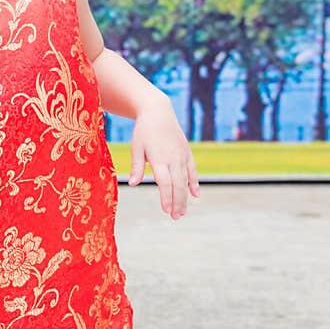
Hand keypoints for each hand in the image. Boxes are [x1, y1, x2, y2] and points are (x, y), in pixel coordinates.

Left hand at [128, 94, 200, 218]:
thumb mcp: (136, 147)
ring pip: (186, 180)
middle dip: (177, 202)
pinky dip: (194, 183)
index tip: (166, 210)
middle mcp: (173, 158)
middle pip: (177, 185)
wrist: (158, 111)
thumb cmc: (143, 131)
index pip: (165, 182)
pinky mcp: (187, 152)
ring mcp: (182, 155)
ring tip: (182, 213)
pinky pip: (192, 170)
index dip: (166, 197)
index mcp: (159, 158)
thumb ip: (136, 166)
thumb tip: (133, 184)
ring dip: (185, 197)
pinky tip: (196, 195)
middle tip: (175, 217)